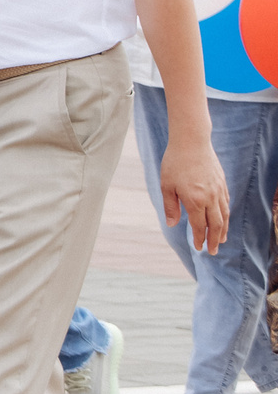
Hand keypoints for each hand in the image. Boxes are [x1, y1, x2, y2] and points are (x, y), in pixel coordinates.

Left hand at [157, 132, 230, 253]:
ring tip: (222, 240)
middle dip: (214, 240)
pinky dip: (225, 215)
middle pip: (216, 225)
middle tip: (213, 251)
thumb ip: (171, 207)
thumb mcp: (166, 185)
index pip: (199, 226)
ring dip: (223, 230)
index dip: (200, 239)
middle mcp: (210, 198)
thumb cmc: (174, 163)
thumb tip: (172, 225)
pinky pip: (226, 203)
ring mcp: (218, 190)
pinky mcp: (222, 183)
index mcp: (195, 200)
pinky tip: (223, 219)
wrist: (192, 142)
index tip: (199, 248)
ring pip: (224, 215)